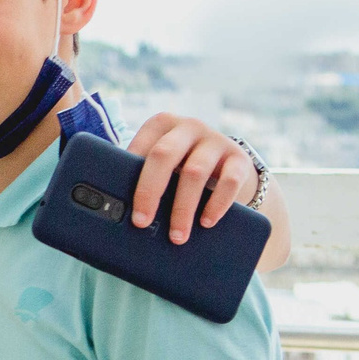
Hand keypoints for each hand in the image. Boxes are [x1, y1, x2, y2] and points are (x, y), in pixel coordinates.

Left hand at [125, 114, 258, 244]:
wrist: (228, 165)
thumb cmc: (182, 167)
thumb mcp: (163, 165)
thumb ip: (142, 175)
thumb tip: (119, 212)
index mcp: (162, 124)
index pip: (141, 146)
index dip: (130, 176)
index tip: (122, 204)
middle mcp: (188, 127)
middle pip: (164, 155)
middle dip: (150, 191)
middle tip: (141, 222)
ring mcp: (216, 140)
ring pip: (195, 172)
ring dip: (183, 208)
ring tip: (177, 235)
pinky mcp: (239, 158)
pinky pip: (229, 181)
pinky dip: (217, 204)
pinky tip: (206, 222)